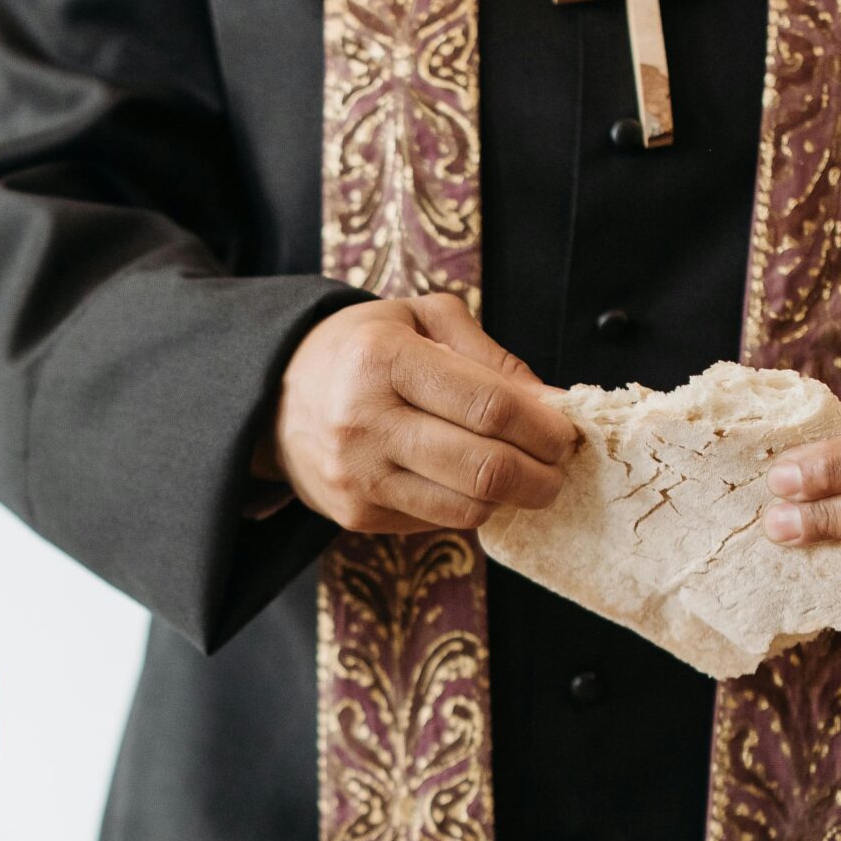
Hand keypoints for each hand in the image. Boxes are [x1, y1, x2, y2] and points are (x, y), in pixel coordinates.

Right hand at [261, 294, 574, 533]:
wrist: (275, 397)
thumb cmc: (362, 349)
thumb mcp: (420, 319)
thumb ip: (490, 356)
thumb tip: (551, 404)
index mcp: (383, 360)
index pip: (490, 407)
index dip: (543, 426)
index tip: (565, 431)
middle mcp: (364, 422)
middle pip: (485, 468)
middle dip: (541, 474)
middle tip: (557, 465)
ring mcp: (358, 476)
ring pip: (468, 508)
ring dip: (511, 497)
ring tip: (523, 475)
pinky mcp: (357, 514)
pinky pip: (438, 521)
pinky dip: (469, 505)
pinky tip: (468, 481)